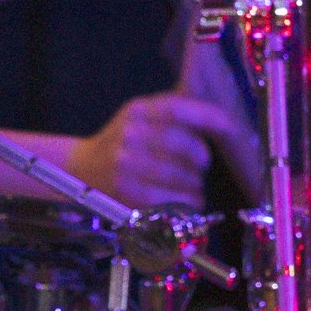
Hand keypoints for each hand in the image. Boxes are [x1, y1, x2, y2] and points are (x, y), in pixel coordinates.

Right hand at [71, 91, 257, 209]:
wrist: (81, 169)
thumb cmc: (124, 142)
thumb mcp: (143, 117)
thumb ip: (177, 113)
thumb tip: (223, 120)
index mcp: (138, 111)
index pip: (177, 109)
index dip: (208, 117)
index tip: (230, 128)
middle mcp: (128, 134)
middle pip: (181, 144)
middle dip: (201, 157)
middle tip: (202, 165)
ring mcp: (123, 164)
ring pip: (178, 174)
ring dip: (195, 183)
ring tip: (194, 185)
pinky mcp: (124, 192)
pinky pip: (166, 199)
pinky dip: (185, 202)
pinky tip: (188, 200)